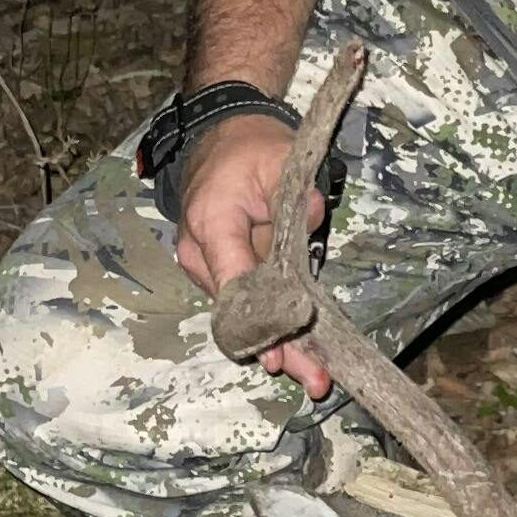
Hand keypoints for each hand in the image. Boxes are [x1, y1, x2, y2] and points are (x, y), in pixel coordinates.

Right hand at [168, 112, 331, 396]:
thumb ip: (297, 190)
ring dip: (277, 342)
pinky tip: (302, 351)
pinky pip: (247, 301)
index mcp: (212, 224)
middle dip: (276, 348)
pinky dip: (273, 324)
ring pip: (243, 313)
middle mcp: (201, 253)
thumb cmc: (249, 147)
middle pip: (239, 311)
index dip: (259, 321)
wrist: (222, 135)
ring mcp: (207, 265)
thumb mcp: (279, 157)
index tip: (280, 353)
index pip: (234, 282)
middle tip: (314, 380)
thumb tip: (315, 216)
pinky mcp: (222, 270)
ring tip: (315, 374)